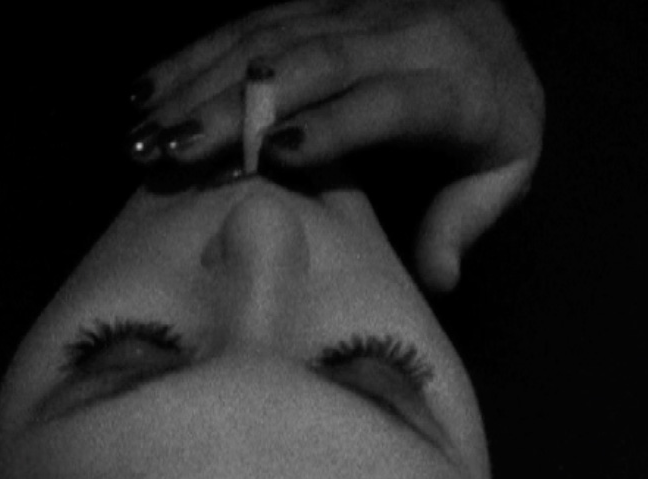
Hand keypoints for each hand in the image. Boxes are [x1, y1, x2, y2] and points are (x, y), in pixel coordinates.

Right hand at [127, 0, 543, 291]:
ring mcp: (354, 9)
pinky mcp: (320, 1)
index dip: (333, 124)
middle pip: (312, 63)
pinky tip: (147, 88)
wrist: (492, 27)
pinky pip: (253, 20)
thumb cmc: (494, 116)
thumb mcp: (505, 170)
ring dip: (199, 82)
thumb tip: (438, 280)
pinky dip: (195, 54)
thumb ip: (466, 221)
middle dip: (235, 107)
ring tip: (142, 132)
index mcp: (452, 84)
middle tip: (172, 152)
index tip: (273, 156)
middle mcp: (401, 32)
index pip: (387, 100)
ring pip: (269, 39)